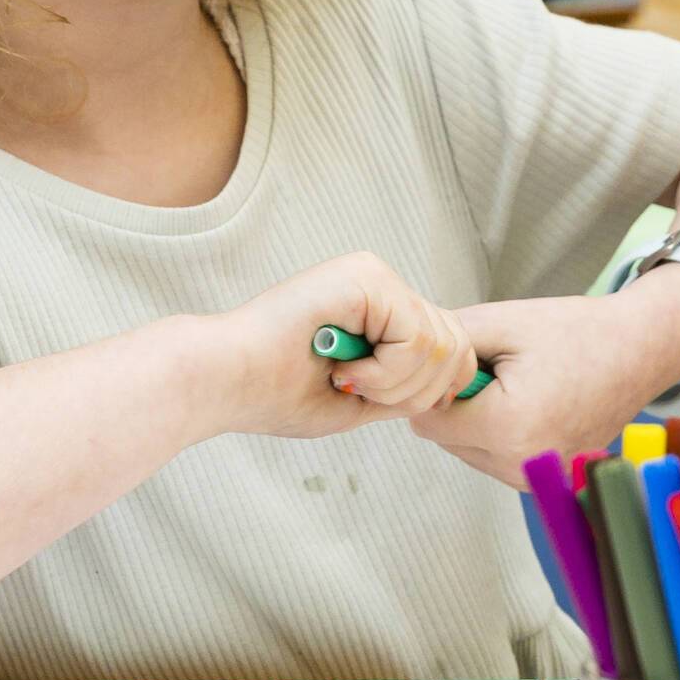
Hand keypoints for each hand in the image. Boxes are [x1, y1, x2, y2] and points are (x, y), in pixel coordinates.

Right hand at [200, 250, 474, 441]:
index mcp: (381, 307)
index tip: (383, 404)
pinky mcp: (364, 277)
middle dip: (418, 393)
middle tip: (362, 395)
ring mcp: (374, 275)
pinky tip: (343, 371)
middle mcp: (382, 283)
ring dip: (397, 386)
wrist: (223, 381)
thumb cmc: (275, 394)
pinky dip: (386, 373)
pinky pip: (416, 337)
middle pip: (457, 345)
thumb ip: (408, 386)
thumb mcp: (362, 398)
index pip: (451, 345)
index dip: (436, 388)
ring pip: (441, 344)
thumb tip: (456, 384)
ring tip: (347, 382)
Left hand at [410, 278, 679, 486]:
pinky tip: (530, 403)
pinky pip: (494, 457)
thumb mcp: (501, 322)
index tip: (463, 361)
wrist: (640, 350)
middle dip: (457, 403)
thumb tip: (399, 363)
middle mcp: (521, 463)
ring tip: (518, 385)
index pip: (427, 420)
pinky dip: (499, 432)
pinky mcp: (546, 479)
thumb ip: (442, 345)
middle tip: (498, 369)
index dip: (435, 385)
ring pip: (467, 450)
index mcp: (508, 426)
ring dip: (477, 420)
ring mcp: (536, 477)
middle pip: (445, 439)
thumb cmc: (576, 331)